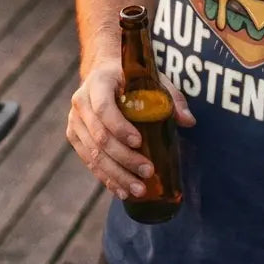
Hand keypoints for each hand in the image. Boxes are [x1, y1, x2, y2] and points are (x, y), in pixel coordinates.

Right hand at [67, 61, 193, 200]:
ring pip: (93, 154)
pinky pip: (88, 161)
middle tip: (148, 172)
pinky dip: (106, 177)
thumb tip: (189, 121)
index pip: (104, 107)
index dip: (119, 127)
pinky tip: (122, 190)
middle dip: (124, 158)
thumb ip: (171, 98)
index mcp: (99, 81)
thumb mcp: (153, 79)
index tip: (139, 142)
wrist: (105, 72)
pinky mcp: (74, 135)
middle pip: (100, 136)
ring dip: (116, 174)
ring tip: (139, 189)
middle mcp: (81, 101)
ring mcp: (75, 120)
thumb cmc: (133, 77)